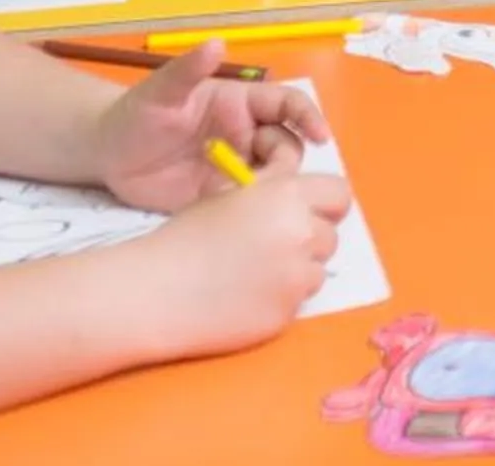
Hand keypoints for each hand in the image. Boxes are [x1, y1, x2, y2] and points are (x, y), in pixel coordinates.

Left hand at [93, 42, 331, 210]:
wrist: (106, 154)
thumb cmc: (136, 113)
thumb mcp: (161, 90)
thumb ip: (189, 69)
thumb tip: (218, 43)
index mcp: (241, 104)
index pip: (288, 105)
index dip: (309, 117)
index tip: (320, 136)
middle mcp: (245, 134)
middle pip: (288, 145)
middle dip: (287, 159)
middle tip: (266, 175)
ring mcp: (234, 167)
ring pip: (273, 177)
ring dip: (269, 186)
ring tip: (244, 195)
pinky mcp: (219, 197)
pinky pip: (247, 204)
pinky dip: (249, 209)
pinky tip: (231, 212)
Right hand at [140, 146, 351, 357]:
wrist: (154, 292)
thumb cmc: (186, 237)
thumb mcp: (230, 194)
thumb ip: (272, 185)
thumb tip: (299, 181)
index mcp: (288, 197)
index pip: (339, 195)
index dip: (324, 205)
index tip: (307, 214)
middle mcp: (302, 234)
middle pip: (330, 236)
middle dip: (308, 241)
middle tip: (270, 248)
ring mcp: (297, 278)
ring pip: (316, 271)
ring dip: (295, 272)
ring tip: (251, 275)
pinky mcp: (287, 313)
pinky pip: (298, 301)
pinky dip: (279, 299)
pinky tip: (243, 298)